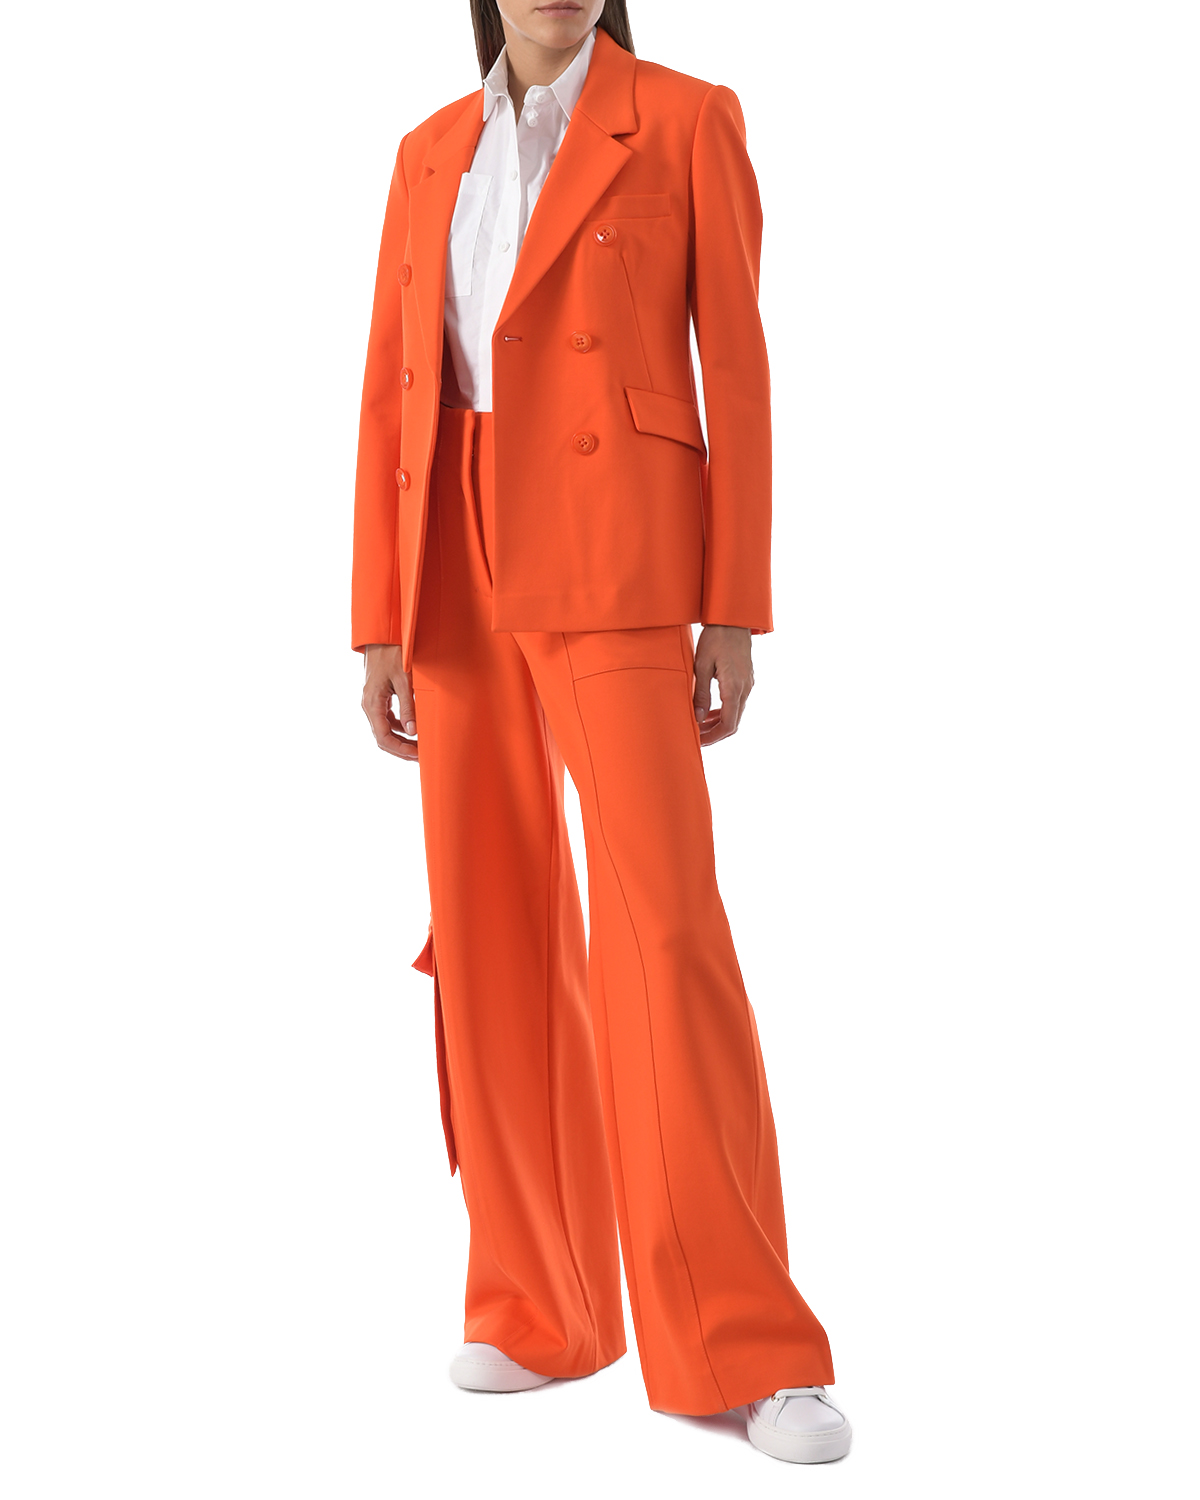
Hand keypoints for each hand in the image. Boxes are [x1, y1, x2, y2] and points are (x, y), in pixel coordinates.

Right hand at [361, 644, 417, 760]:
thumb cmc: (392, 653)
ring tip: (420, 746)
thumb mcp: (404, 679)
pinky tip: (414, 729)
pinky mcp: (378, 698)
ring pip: (385, 730)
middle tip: (421, 756)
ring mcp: (372, 703)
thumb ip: (409, 706)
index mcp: (372, 704)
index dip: (401, 750)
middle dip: (401, 749)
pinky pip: (387, 720)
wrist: (381, 636)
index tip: (418, 755)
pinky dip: (400, 728)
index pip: (383, 738)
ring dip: (401, 740)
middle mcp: (369, 706)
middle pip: (382, 738)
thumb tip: (413, 732)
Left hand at [692, 625, 753, 746]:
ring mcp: (747, 685)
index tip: (698, 741)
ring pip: (736, 714)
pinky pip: (737, 703)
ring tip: (700, 726)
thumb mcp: (701, 665)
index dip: (713, 737)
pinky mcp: (746, 680)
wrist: (733, 620)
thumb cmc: (715, 639)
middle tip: (696, 737)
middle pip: (734, 723)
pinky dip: (724, 712)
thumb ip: (701, 694)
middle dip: (715, 734)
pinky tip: (710, 711)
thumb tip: (698, 718)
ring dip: (719, 723)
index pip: (728, 724)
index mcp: (734, 687)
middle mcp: (745, 689)